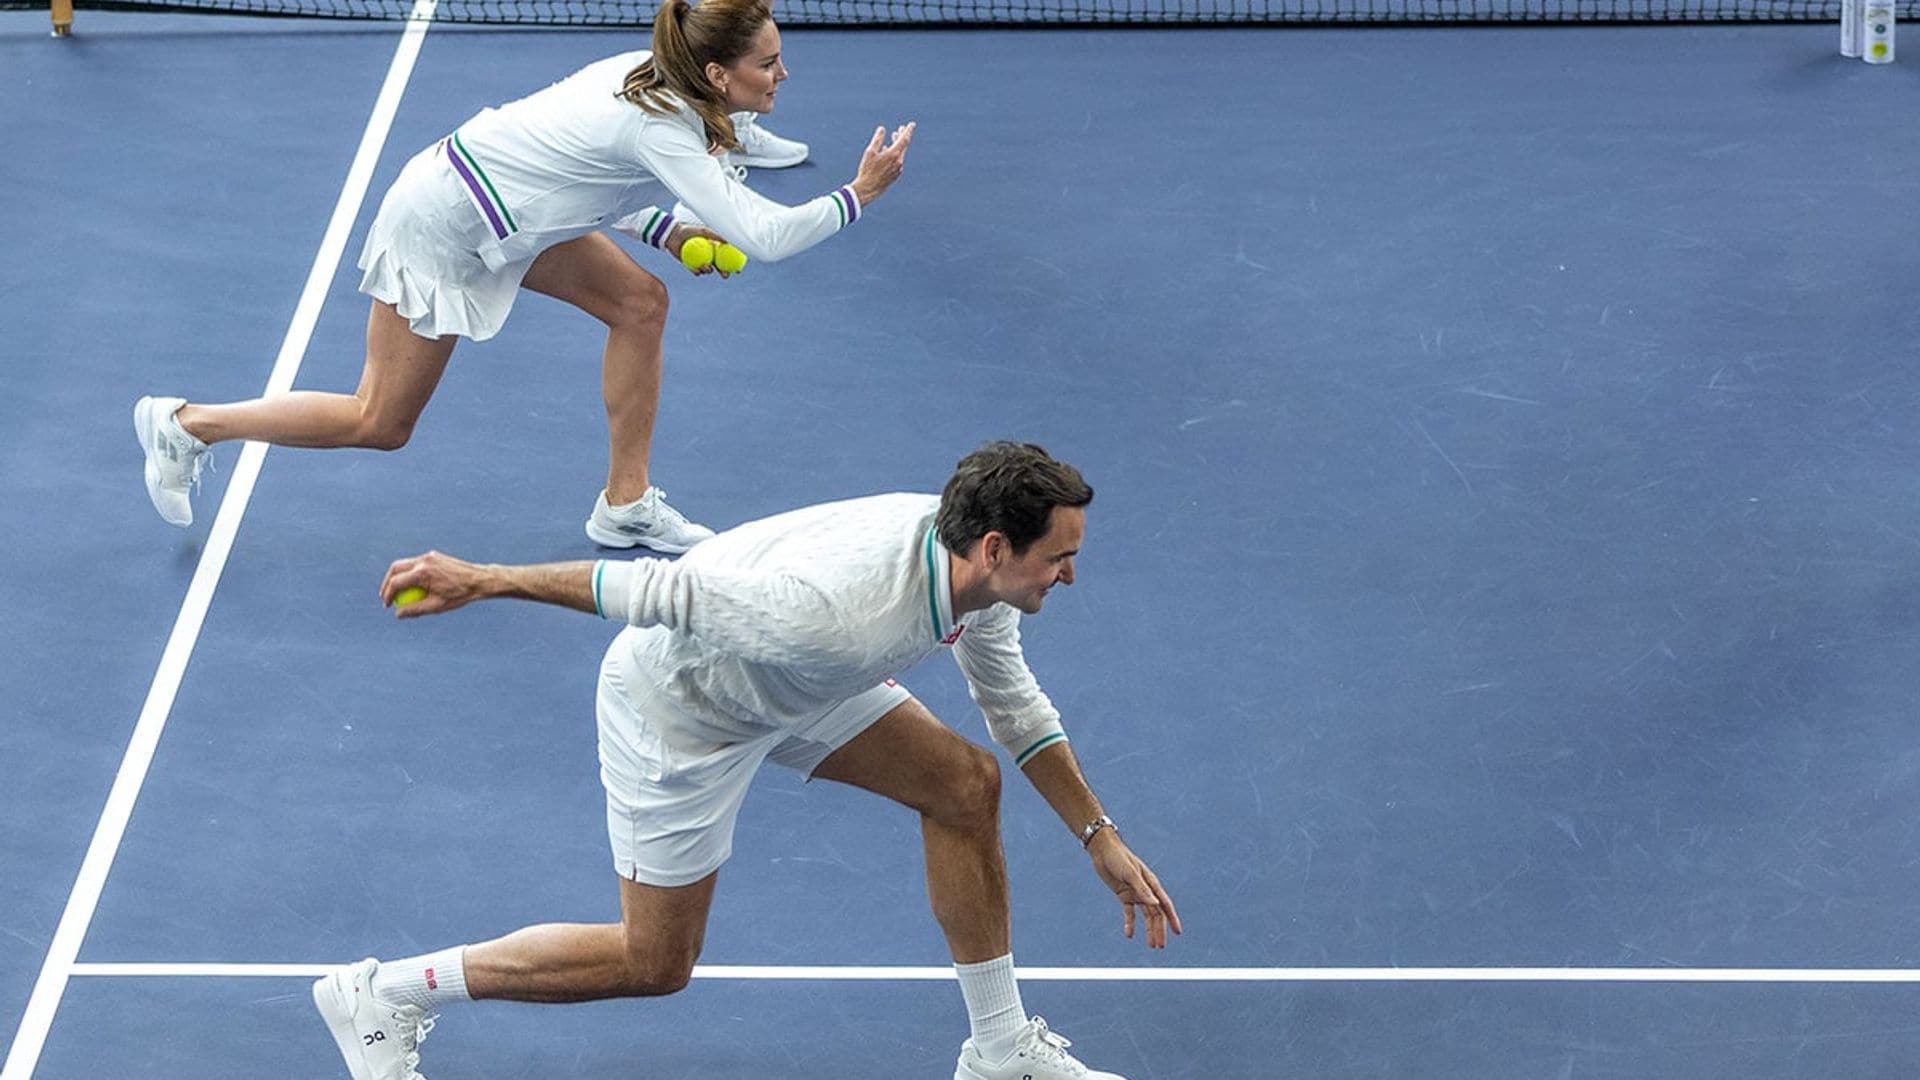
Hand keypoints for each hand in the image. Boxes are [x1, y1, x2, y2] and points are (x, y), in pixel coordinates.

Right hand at [379, 550, 493, 618]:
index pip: (396, 583)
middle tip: (385, 597)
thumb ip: (415, 610)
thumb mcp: (436, 606)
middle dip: (386, 583)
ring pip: (405, 564)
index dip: (388, 595)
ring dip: (397, 577)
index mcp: (422, 573)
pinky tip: (412, 586)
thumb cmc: (459, 595)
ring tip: (396, 592)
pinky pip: (416, 563)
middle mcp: (423, 561)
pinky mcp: (434, 555)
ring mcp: (428, 556)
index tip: (387, 605)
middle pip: (395, 569)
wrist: (479, 579)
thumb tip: (398, 614)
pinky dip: (410, 573)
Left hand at [664, 224, 732, 276]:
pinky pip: (696, 271)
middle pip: (720, 266)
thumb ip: (716, 236)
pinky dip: (697, 272)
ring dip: (709, 270)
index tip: (738, 268)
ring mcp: (699, 260)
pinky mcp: (690, 265)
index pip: (727, 256)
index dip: (734, 263)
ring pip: (708, 270)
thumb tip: (729, 241)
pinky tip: (698, 271)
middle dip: (724, 273)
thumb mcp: (704, 231)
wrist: (673, 234)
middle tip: (725, 275)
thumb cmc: (689, 230)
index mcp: (714, 247)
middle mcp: (708, 254)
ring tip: (706, 266)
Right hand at [848, 121, 914, 206]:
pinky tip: (887, 151)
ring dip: (897, 144)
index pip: (904, 139)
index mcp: (894, 154)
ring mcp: (898, 169)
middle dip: (902, 136)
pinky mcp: (895, 175)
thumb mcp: (870, 152)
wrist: (868, 189)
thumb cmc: (867, 170)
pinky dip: (894, 154)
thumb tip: (882, 129)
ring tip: (894, 136)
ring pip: (900, 153)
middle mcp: (899, 162)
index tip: (912, 124)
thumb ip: (877, 139)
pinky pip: (897, 161)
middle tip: (901, 128)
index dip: (908, 131)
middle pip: (903, 146)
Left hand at [1087, 832, 1181, 947]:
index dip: (1172, 918)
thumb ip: (1142, 890)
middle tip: (1160, 946)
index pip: (1165, 904)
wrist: (1102, 850)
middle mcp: (1146, 890)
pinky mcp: (1124, 895)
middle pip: (1156, 914)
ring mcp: (1135, 893)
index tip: (1178, 932)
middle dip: (1159, 930)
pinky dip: (1130, 924)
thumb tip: (1155, 905)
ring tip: (1151, 945)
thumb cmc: (1118, 858)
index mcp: (1151, 884)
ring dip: (1148, 930)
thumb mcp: (1130, 873)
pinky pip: (1129, 913)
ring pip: (1145, 916)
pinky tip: (1129, 935)